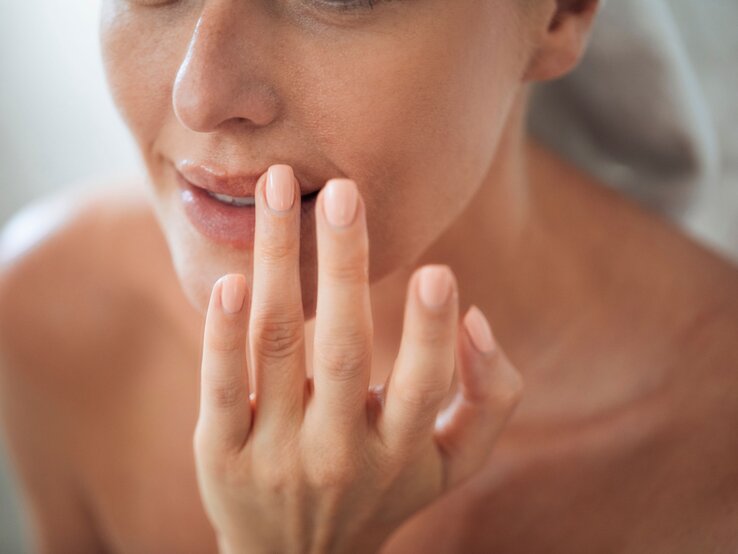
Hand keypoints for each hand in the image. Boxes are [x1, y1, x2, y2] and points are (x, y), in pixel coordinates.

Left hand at [193, 164, 523, 553]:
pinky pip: (219, 388)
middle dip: (344, 265)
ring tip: (278, 189)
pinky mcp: (220, 455)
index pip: (424, 387)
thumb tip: (475, 317)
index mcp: (400, 453)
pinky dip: (222, 334)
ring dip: (278, 263)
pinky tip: (229, 280)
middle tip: (345, 192)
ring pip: (276, 348)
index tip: (439, 271)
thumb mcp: (452, 463)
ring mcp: (274, 456)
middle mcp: (337, 455)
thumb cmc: (383, 490)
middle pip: (342, 350)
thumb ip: (488, 396)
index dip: (432, 332)